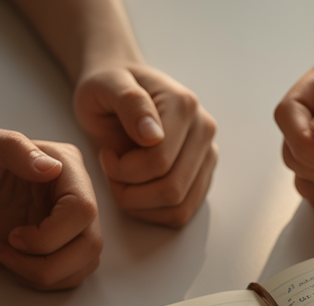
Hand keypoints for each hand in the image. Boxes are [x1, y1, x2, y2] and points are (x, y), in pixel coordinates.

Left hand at [0, 124, 101, 289]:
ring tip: (4, 255)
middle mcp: (73, 194)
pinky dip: (40, 279)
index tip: (13, 236)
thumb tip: (52, 168)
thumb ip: (12, 147)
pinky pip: (69, 275)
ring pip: (84, 263)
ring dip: (43, 273)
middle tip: (8, 248)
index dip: (51, 234)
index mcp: (63, 165)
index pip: (83, 210)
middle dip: (48, 260)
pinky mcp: (56, 247)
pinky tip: (9, 262)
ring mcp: (67, 223)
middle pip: (90, 243)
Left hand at [74, 64, 216, 226]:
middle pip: (172, 189)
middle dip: (131, 191)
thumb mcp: (105, 84)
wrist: (120, 87)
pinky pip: (181, 213)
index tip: (106, 154)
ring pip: (178, 208)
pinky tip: (135, 189)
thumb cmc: (109, 86)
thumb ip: (129, 102)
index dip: (123, 170)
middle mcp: (204, 130)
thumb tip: (153, 136)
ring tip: (123, 179)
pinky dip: (152, 212)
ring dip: (140, 205)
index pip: (160, 161)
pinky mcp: (203, 176)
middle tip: (111, 171)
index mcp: (184, 105)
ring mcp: (208, 155)